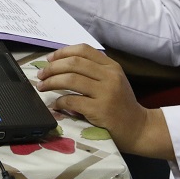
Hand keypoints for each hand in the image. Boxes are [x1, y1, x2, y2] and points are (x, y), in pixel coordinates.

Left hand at [36, 44, 173, 158]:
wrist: (139, 128)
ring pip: (71, 79)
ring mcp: (106, 93)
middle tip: (41, 74)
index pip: (83, 50)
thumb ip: (94, 70)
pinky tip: (55, 104)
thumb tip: (60, 64)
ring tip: (42, 86)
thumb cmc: (121, 104)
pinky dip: (59, 101)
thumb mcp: (113, 81)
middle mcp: (110, 76)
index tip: (49, 59)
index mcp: (111, 66)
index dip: (62, 52)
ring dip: (51, 82)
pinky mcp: (100, 110)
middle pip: (74, 63)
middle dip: (52, 68)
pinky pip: (72, 101)